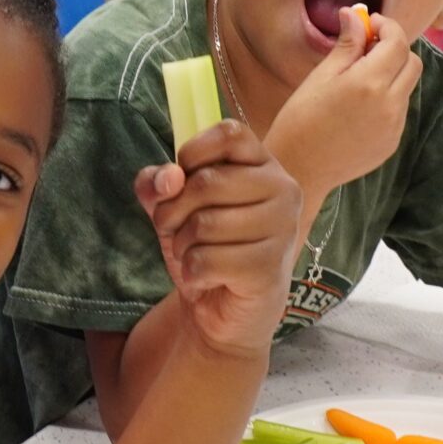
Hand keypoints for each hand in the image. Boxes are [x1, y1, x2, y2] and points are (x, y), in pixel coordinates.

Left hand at [132, 122, 302, 360]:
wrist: (227, 310)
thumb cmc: (207, 248)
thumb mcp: (173, 208)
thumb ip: (158, 183)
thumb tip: (168, 178)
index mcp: (265, 165)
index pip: (230, 133)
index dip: (193, 153)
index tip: (183, 179)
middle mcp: (284, 190)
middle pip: (206, 182)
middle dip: (172, 212)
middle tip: (177, 231)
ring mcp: (282, 229)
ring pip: (204, 224)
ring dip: (182, 246)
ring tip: (194, 255)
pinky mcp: (270, 267)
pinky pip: (207, 260)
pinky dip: (192, 272)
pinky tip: (205, 278)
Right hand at [266, 4, 421, 201]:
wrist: (298, 170)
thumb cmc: (301, 119)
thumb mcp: (321, 76)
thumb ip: (347, 44)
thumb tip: (356, 15)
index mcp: (370, 82)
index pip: (398, 42)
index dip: (387, 27)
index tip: (370, 24)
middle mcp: (390, 105)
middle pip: (412, 63)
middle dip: (395, 49)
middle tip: (368, 47)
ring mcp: (394, 127)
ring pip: (407, 87)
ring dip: (391, 74)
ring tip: (358, 78)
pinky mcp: (392, 143)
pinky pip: (399, 110)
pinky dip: (387, 98)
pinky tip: (359, 105)